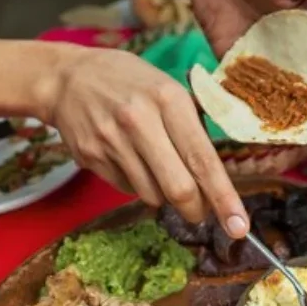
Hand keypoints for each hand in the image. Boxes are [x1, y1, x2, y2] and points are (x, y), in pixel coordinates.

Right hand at [40, 47, 248, 236]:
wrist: (67, 78)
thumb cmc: (129, 82)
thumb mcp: (167, 86)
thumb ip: (194, 125)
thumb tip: (216, 175)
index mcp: (168, 99)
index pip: (202, 159)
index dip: (224, 197)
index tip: (239, 226)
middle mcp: (140, 121)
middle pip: (178, 188)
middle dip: (195, 210)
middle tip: (200, 213)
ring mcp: (111, 140)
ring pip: (151, 195)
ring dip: (163, 195)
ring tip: (156, 168)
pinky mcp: (91, 157)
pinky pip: (126, 189)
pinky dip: (136, 185)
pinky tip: (129, 159)